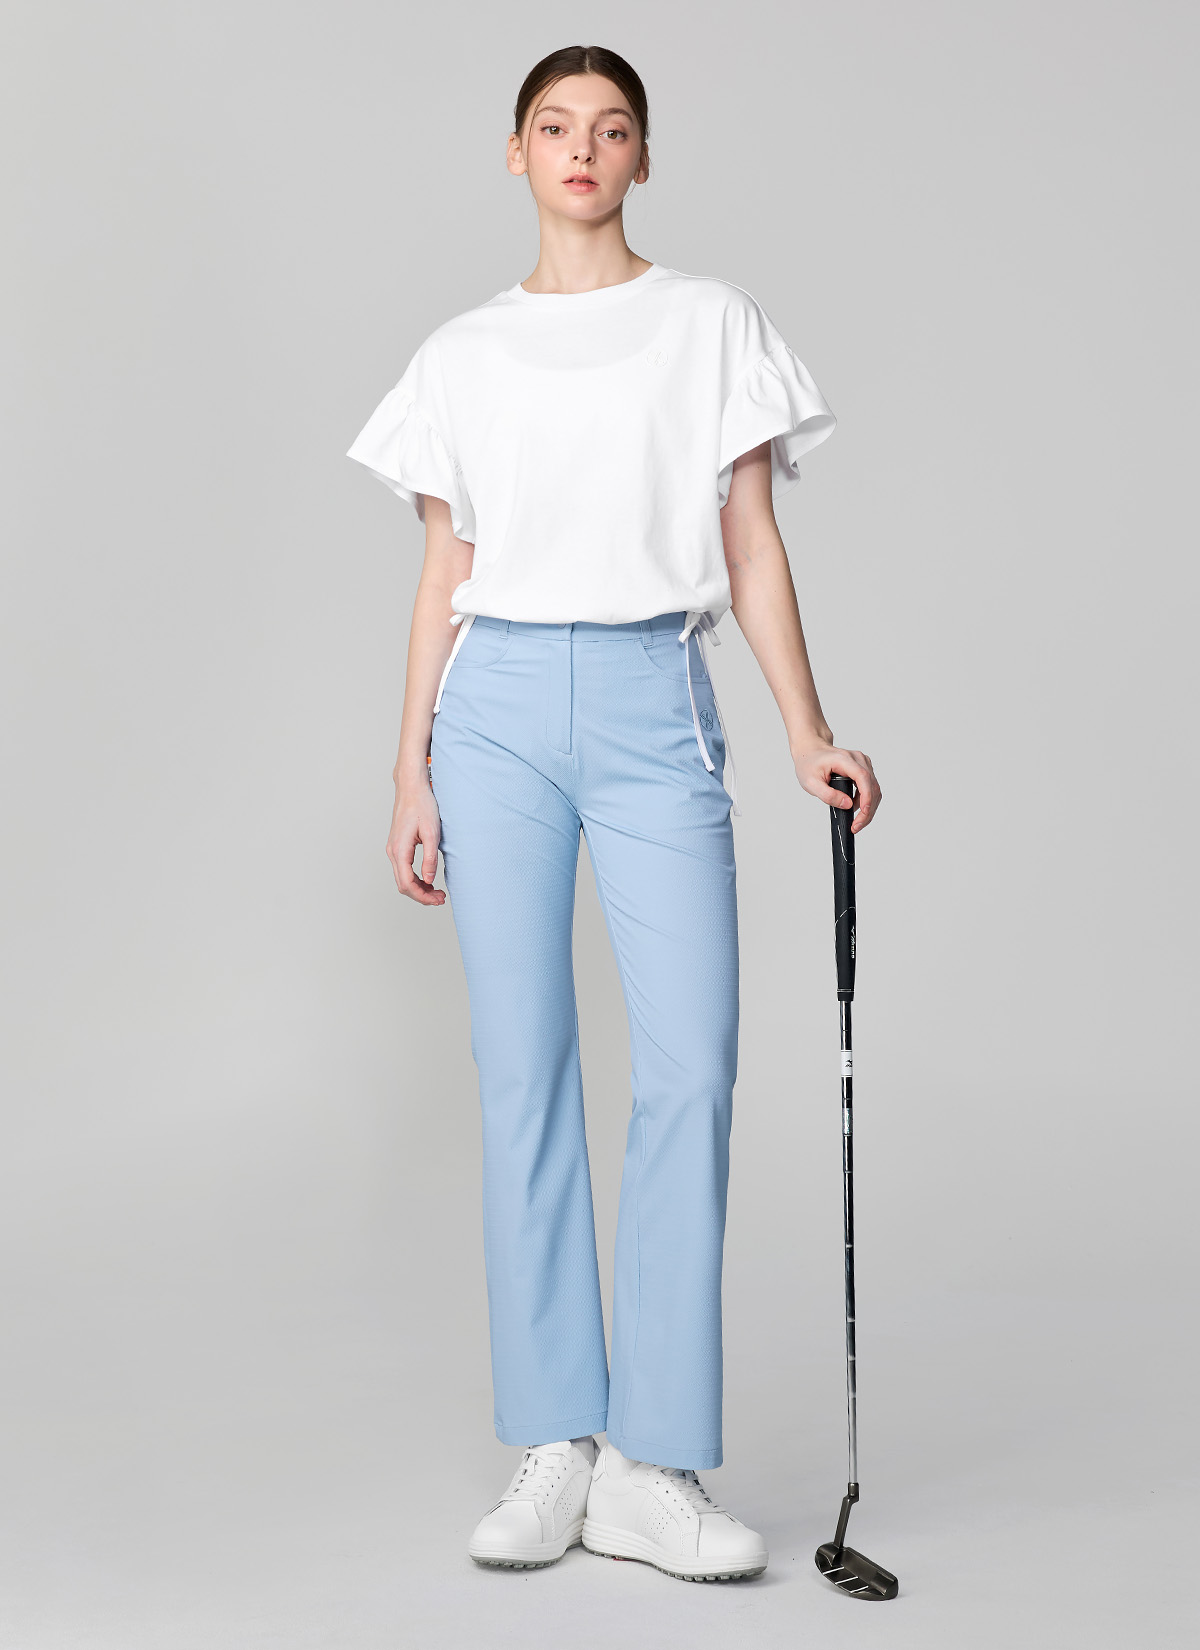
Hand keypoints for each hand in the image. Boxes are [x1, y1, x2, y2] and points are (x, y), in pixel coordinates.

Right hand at [386, 771, 445, 903]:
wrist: (412, 788)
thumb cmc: (422, 805)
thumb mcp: (432, 833)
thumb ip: (430, 858)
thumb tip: (429, 880)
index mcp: (400, 850)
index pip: (407, 883)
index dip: (423, 896)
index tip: (438, 900)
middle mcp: (392, 851)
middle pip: (403, 885)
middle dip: (421, 896)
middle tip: (441, 898)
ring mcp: (393, 849)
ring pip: (402, 879)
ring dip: (419, 888)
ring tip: (437, 892)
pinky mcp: (397, 846)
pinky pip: (403, 869)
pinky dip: (415, 879)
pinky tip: (428, 880)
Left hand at [792, 743, 881, 833]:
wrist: (810, 751)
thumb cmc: (808, 764)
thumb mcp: (810, 783)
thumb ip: (828, 795)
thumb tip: (847, 805)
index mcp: (844, 759)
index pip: (863, 777)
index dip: (866, 797)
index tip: (863, 813)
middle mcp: (857, 759)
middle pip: (872, 786)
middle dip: (868, 809)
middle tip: (857, 826)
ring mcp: (862, 762)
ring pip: (874, 788)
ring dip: (868, 807)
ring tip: (856, 821)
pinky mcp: (863, 768)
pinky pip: (871, 786)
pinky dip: (867, 800)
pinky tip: (856, 808)